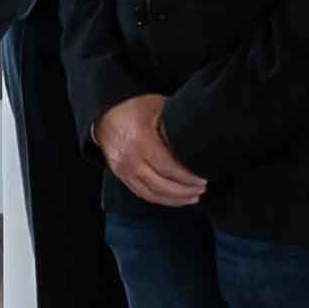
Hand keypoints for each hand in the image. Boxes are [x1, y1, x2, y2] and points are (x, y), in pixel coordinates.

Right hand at [96, 91, 204, 208]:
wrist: (106, 112)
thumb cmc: (134, 107)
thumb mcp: (159, 109)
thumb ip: (175, 128)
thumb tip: (195, 144)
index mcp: (141, 141)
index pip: (168, 168)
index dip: (187, 178)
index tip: (202, 180)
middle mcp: (129, 159)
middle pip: (161, 186)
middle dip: (184, 192)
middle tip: (201, 190)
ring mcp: (123, 169)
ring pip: (151, 194)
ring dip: (173, 200)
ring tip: (191, 198)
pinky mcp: (120, 175)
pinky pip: (141, 193)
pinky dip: (159, 199)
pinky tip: (172, 198)